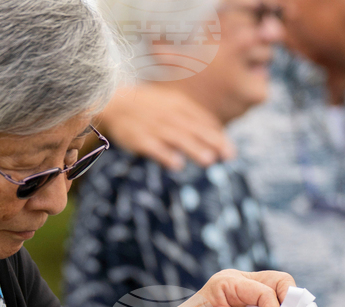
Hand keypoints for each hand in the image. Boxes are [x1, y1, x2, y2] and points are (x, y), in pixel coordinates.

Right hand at [97, 84, 235, 170]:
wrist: (114, 103)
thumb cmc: (149, 107)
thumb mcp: (172, 104)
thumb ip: (194, 117)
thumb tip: (218, 134)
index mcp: (179, 105)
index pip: (203, 120)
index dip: (218, 136)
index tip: (230, 152)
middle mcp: (169, 114)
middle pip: (194, 129)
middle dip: (213, 142)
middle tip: (229, 156)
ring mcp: (154, 126)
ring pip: (177, 137)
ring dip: (193, 149)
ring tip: (209, 161)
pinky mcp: (138, 138)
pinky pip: (153, 147)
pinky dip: (164, 155)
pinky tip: (177, 165)